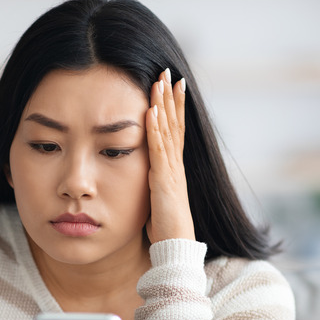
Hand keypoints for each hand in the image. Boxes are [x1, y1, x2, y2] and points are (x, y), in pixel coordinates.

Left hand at [145, 68, 195, 242]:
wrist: (175, 249)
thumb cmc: (164, 229)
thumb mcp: (156, 199)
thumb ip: (152, 183)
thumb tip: (144, 174)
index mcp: (173, 168)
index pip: (175, 130)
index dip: (174, 107)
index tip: (172, 84)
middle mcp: (175, 166)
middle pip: (174, 124)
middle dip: (171, 97)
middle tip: (168, 71)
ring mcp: (171, 172)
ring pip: (168, 131)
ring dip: (164, 105)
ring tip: (160, 81)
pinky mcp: (164, 182)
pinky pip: (159, 151)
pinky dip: (155, 130)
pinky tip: (150, 111)